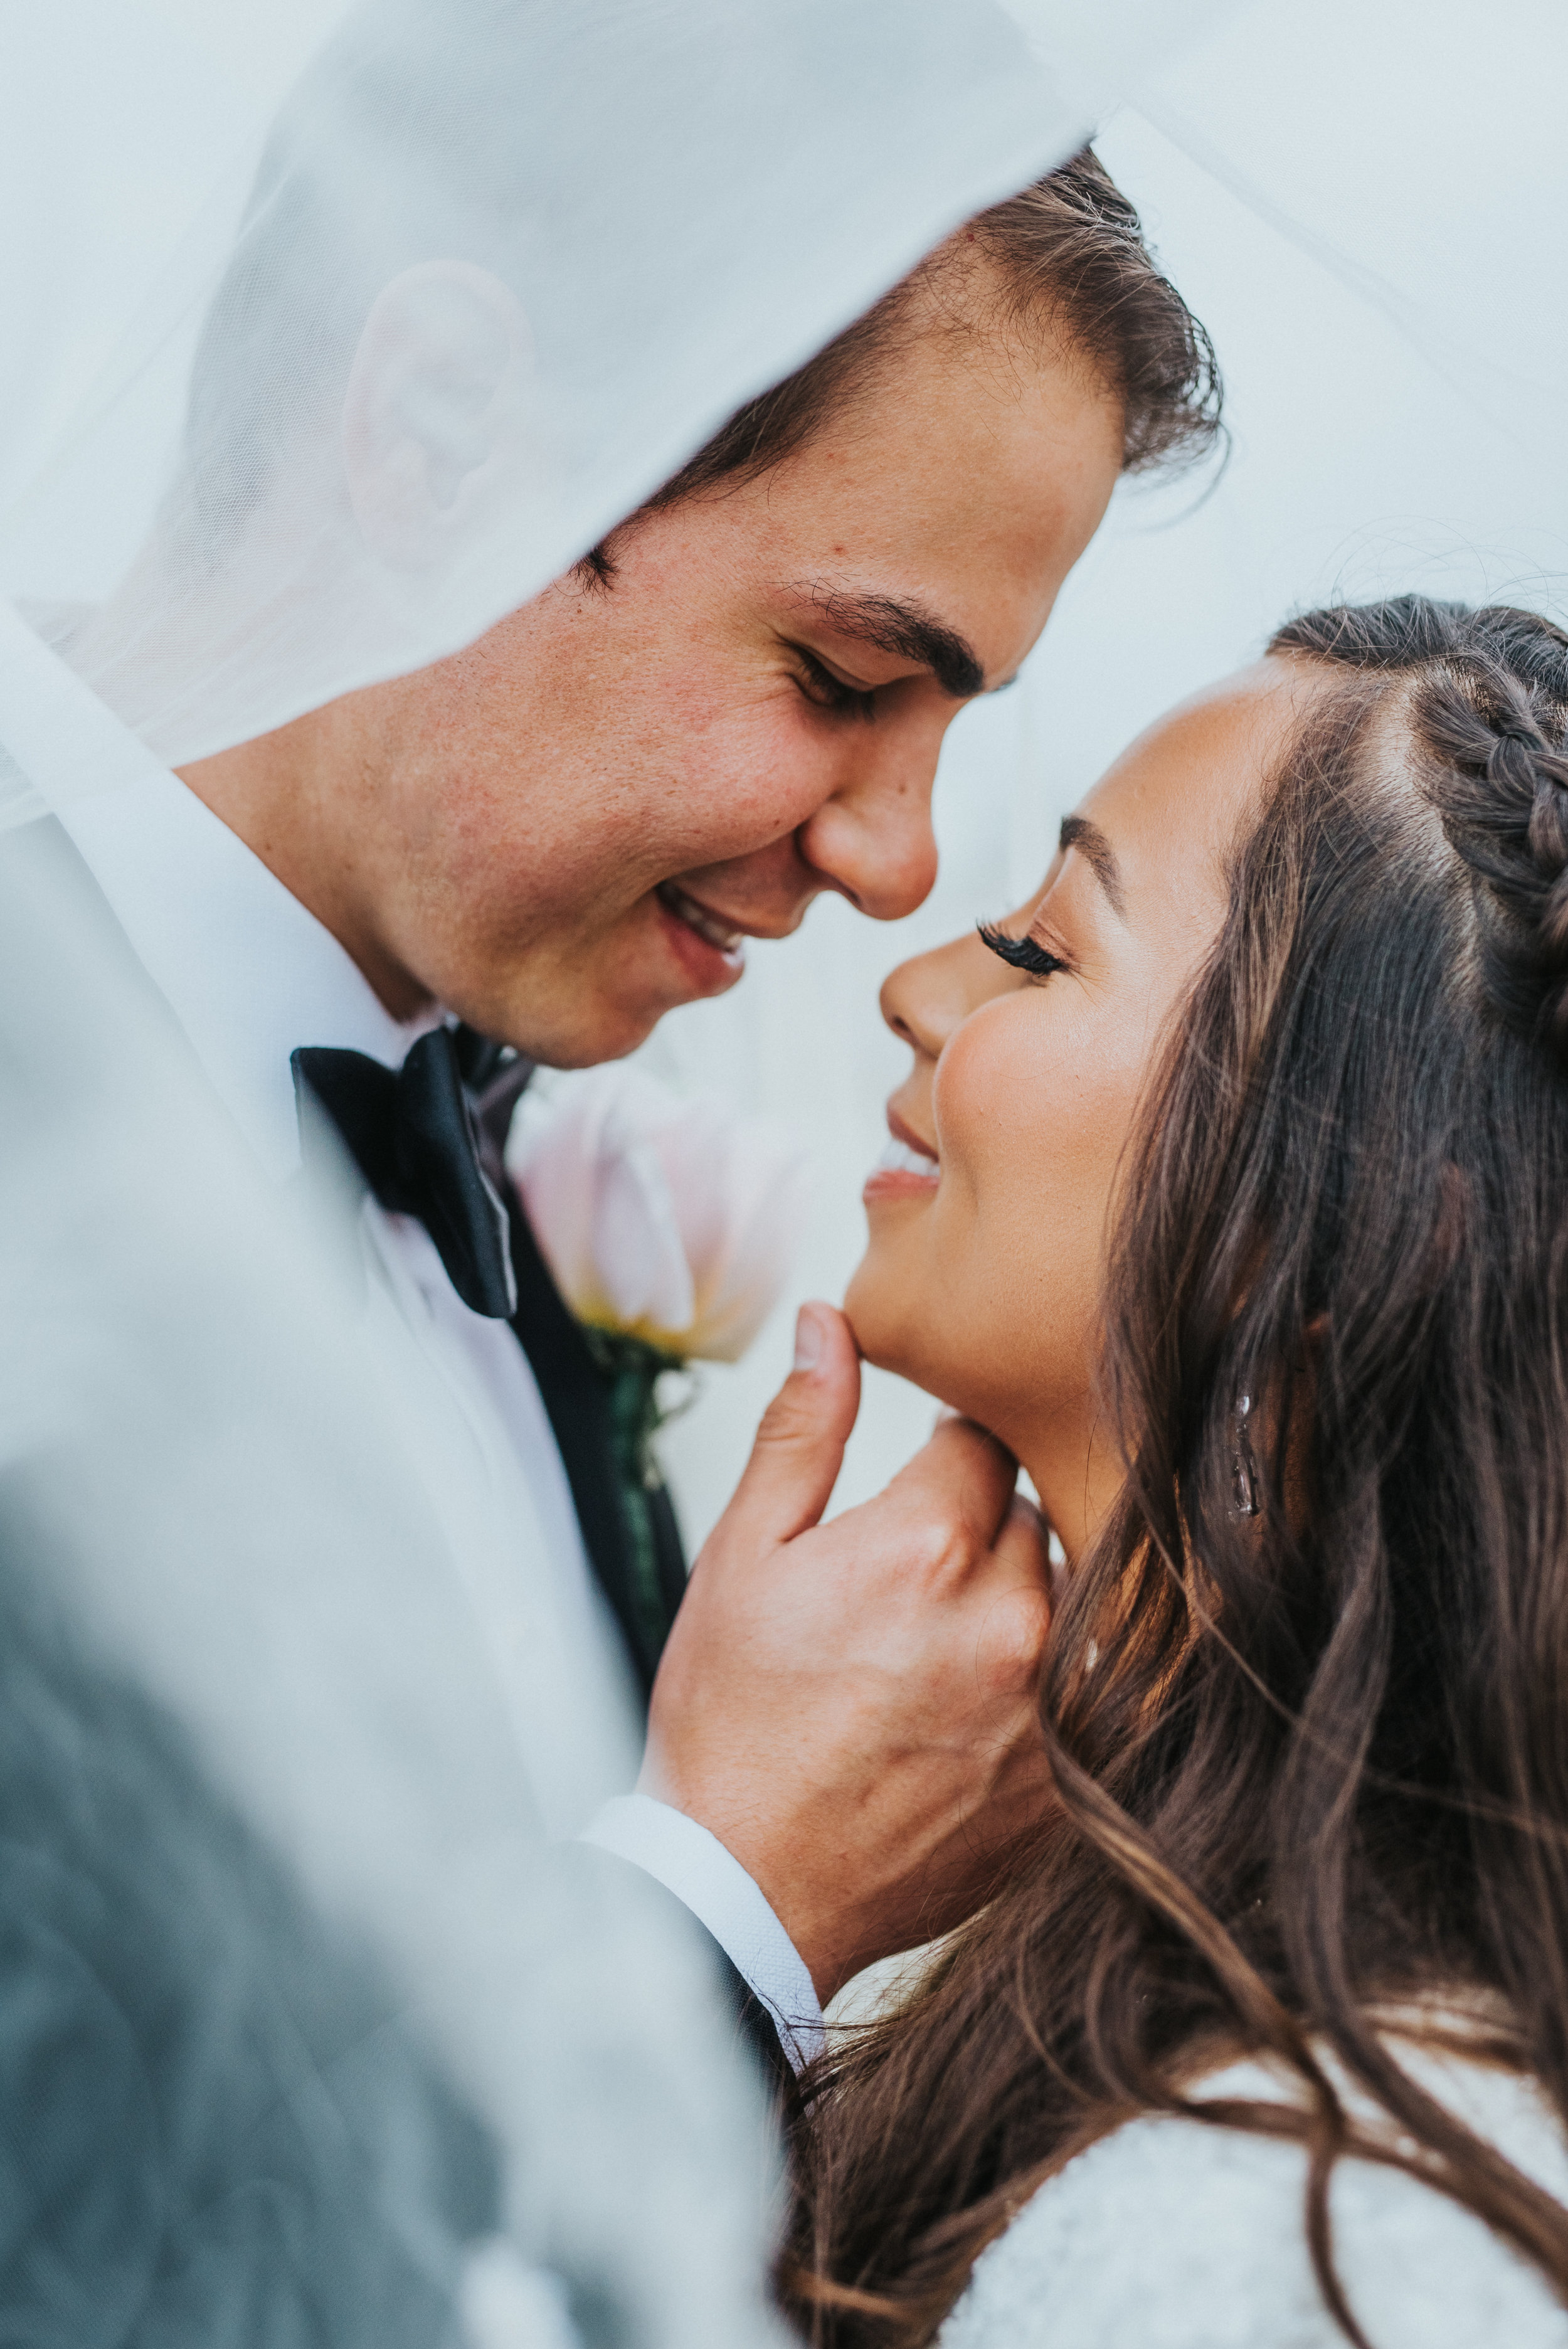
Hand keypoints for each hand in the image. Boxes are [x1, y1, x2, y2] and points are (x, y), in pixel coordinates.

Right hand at [643, 1302, 1053, 2004]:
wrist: (744, 1892)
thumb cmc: (730, 1727)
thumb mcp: (741, 1558)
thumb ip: (802, 1430)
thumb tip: (829, 1324)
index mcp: (924, 1547)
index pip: (983, 1442)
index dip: (945, 1455)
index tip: (918, 1483)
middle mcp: (1006, 1620)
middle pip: (1033, 1517)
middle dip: (984, 1528)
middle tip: (918, 1575)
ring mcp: (1047, 1709)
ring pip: (1069, 1601)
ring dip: (1022, 1605)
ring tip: (945, 1647)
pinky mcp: (1068, 1785)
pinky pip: (1091, 1695)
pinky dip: (1048, 1688)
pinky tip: (977, 1712)